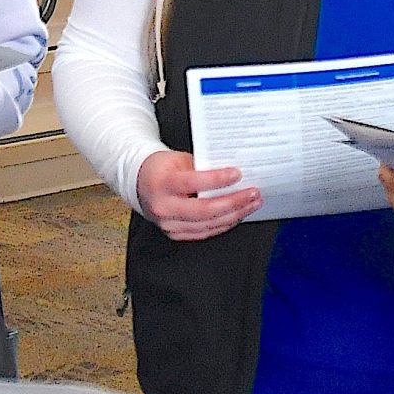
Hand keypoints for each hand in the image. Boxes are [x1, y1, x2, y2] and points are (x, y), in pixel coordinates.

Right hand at [136, 149, 260, 241]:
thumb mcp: (178, 160)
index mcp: (162, 184)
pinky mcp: (175, 234)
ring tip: (251, 204)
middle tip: (252, 193)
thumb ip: (202, 167)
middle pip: (204, 210)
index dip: (217, 180)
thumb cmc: (161, 169)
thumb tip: (232, 174)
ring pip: (208, 224)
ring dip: (234, 215)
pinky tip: (237, 215)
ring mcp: (169, 224)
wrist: (140, 183)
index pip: (192, 183)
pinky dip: (224, 224)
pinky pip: (204, 232)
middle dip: (233, 202)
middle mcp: (164, 207)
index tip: (237, 174)